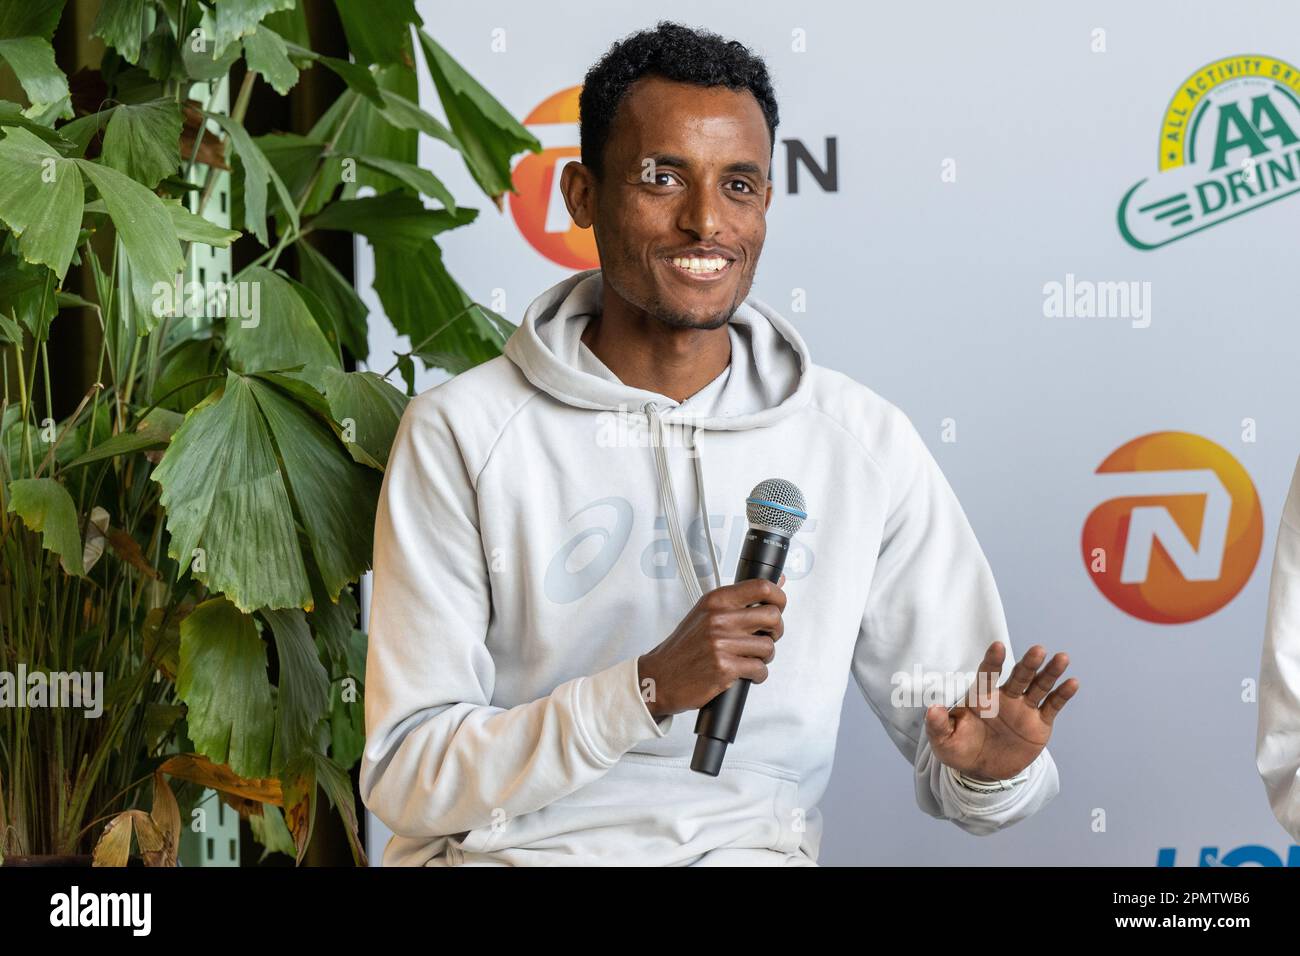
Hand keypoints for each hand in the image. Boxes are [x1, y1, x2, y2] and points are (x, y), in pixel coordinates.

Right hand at [637, 574, 786, 718]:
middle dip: (776, 630)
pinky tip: (745, 673)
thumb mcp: (707, 614)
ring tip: (750, 658)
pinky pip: (760, 669)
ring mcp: (722, 643)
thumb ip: (739, 600)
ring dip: (764, 656)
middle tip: (767, 636)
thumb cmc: (684, 647)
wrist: (660, 677)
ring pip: (768, 646)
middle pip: (772, 616)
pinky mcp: (725, 668)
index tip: (779, 606)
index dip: (779, 597)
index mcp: (715, 601)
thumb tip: (775, 582)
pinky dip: (758, 674)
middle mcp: (719, 619)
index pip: (761, 587)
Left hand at [924, 641, 1077, 780]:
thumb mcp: (944, 742)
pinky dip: (1062, 695)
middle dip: (1028, 663)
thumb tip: (932, 709)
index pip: (987, 675)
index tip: (998, 646)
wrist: (982, 771)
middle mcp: (1004, 698)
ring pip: (1038, 687)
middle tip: (1038, 649)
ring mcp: (1023, 709)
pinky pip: (1052, 707)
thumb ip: (938, 726)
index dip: (992, 662)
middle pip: (1018, 676)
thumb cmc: (959, 750)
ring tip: (1062, 658)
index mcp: (981, 698)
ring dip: (1050, 673)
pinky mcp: (1039, 724)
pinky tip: (1072, 682)